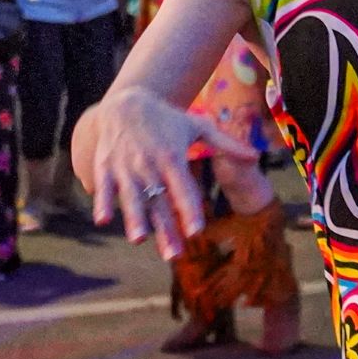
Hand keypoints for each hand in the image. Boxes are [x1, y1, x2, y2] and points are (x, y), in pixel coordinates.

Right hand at [73, 83, 259, 258]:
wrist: (127, 102)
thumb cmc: (168, 119)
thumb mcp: (199, 126)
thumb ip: (227, 144)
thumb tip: (256, 157)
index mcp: (172, 156)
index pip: (183, 188)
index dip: (189, 210)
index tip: (196, 231)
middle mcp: (149, 163)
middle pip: (159, 200)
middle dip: (165, 228)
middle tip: (174, 256)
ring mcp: (125, 165)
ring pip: (131, 196)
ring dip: (134, 218)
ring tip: (139, 240)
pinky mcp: (105, 166)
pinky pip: (103, 186)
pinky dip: (102, 202)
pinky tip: (102, 220)